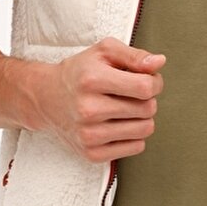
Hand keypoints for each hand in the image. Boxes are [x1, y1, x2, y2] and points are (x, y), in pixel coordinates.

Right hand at [29, 38, 164, 161]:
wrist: (47, 98)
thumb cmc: (80, 72)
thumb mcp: (104, 52)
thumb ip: (134, 55)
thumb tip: (159, 62)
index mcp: (92, 80)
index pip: (145, 87)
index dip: (155, 83)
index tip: (148, 80)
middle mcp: (88, 109)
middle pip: (147, 109)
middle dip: (148, 99)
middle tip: (133, 94)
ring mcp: (89, 135)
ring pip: (145, 130)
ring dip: (142, 118)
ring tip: (127, 109)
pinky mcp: (91, 153)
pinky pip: (136, 147)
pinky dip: (134, 136)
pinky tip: (120, 124)